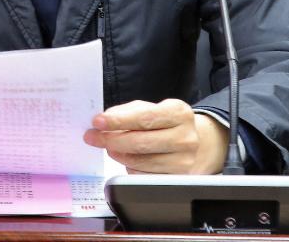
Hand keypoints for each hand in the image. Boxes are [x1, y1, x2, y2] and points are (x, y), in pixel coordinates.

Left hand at [83, 99, 227, 173]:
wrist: (194, 142)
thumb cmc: (166, 123)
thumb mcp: (151, 108)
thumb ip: (128, 111)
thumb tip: (105, 120)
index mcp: (179, 113)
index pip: (144, 118)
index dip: (119, 120)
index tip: (98, 121)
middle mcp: (185, 137)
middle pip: (140, 142)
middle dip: (111, 140)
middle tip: (93, 137)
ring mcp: (184, 161)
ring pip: (140, 162)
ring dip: (118, 154)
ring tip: (110, 147)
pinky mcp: (177, 180)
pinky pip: (143, 176)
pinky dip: (129, 167)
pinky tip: (127, 158)